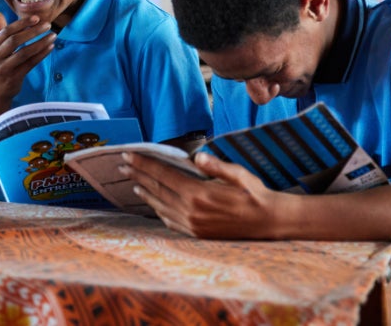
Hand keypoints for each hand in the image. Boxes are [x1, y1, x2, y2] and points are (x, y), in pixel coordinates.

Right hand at [0, 12, 55, 104]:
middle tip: (48, 24)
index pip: (6, 31)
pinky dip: (41, 54)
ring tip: (53, 35)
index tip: (36, 18)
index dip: (22, 23)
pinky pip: (30, 63)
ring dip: (40, 43)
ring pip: (24, 52)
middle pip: (15, 40)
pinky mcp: (14, 78)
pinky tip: (50, 47)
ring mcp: (4, 68)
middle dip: (33, 31)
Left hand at [121, 151, 283, 239]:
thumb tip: (196, 157)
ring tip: (132, 183)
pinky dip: (158, 210)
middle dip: (138, 175)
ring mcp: (192, 225)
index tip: (128, 156)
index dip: (144, 164)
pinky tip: (154, 204)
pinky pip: (170, 221)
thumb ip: (216, 166)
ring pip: (160, 206)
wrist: (268, 223)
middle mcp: (191, 211)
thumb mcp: (238, 175)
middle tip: (122, 165)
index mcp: (198, 194)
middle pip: (157, 189)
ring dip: (145, 193)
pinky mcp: (196, 234)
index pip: (163, 175)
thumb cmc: (254, 194)